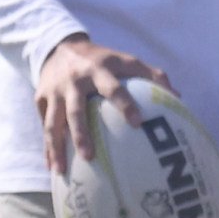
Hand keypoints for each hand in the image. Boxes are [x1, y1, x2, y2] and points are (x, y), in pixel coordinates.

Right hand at [32, 32, 168, 178]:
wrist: (59, 47)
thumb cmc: (102, 60)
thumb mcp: (125, 60)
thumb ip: (151, 75)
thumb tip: (177, 97)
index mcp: (99, 70)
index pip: (113, 88)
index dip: (124, 104)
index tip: (137, 123)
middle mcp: (75, 81)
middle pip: (75, 110)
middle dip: (81, 133)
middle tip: (90, 157)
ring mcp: (54, 91)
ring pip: (53, 122)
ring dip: (56, 147)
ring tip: (61, 170)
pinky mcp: (41, 99)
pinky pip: (44, 127)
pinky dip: (47, 147)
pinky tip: (51, 167)